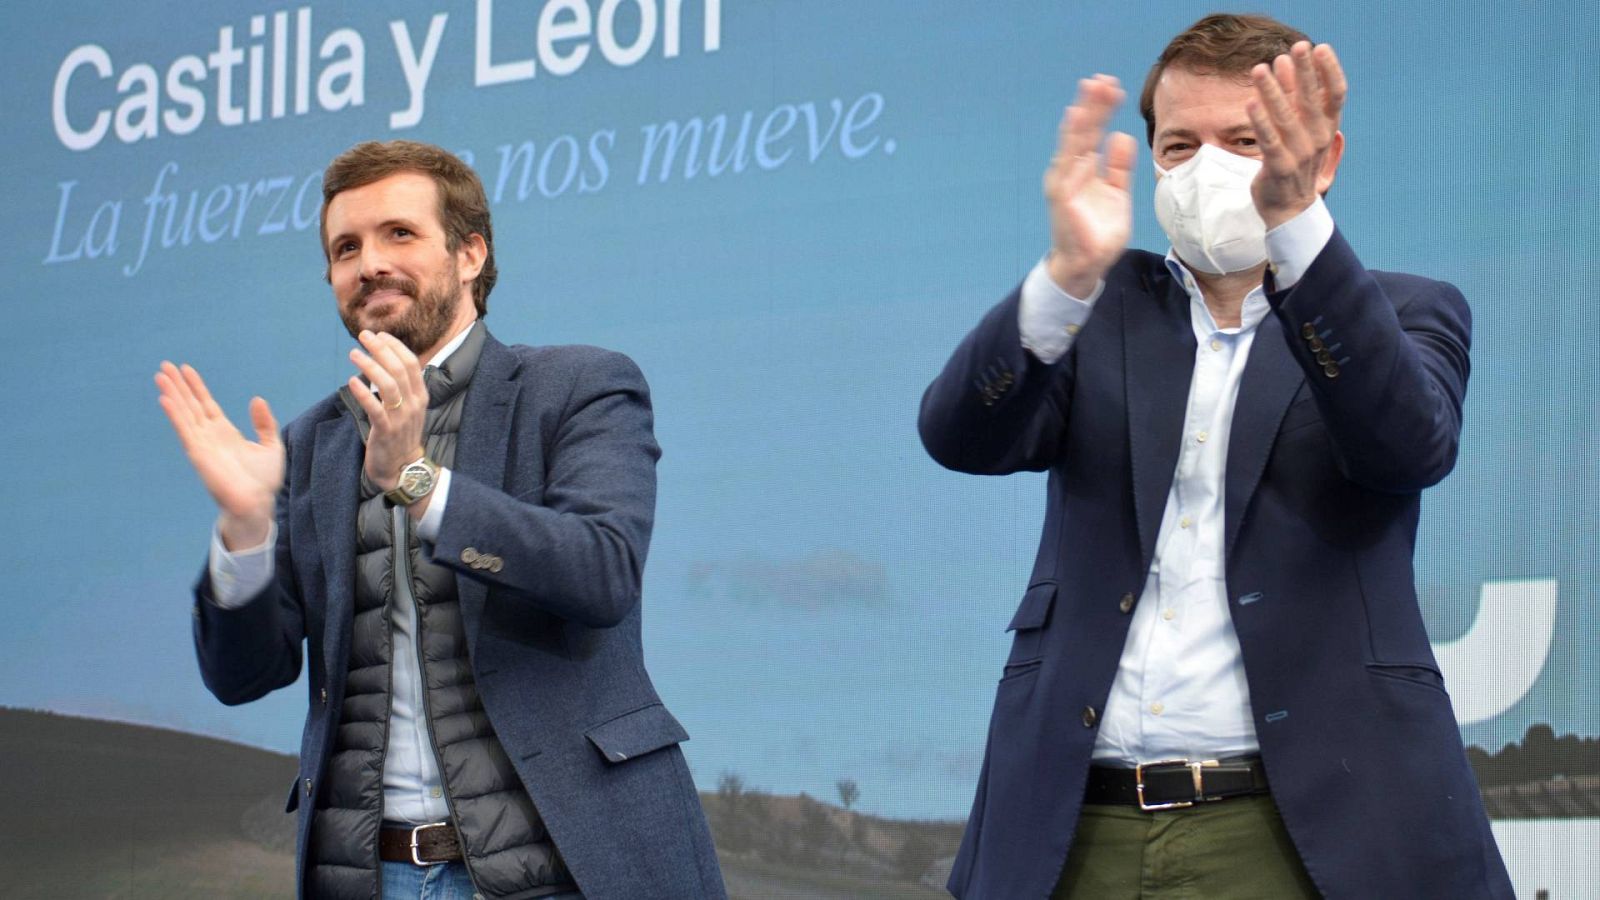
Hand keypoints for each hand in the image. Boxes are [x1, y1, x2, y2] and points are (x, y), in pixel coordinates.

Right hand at [155, 362, 282, 548]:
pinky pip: (184, 430)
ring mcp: (202, 444)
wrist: (257, 504)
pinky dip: (175, 414)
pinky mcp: (198, 454)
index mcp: (225, 432)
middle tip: (164, 365)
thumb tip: (256, 399)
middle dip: (178, 385)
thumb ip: (264, 423)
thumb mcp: (271, 446)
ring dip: (172, 394)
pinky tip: (165, 399)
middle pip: (191, 404)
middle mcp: (210, 436)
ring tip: (160, 375)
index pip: (206, 404)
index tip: (185, 369)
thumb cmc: (263, 480)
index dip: (196, 387)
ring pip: (184, 413)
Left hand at [347, 330, 426, 491]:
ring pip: (388, 385)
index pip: (411, 363)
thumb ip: (401, 386)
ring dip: (370, 366)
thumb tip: (384, 361)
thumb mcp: (408, 407)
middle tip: (363, 336)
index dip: (395, 346)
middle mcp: (414, 404)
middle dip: (380, 349)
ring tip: (354, 354)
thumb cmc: (400, 434)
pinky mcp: (386, 431)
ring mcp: (401, 418)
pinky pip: (375, 409)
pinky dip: (363, 393)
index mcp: (420, 395)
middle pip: (399, 369)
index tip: (379, 335)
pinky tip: (352, 382)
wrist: (402, 467)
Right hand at [1043, 74, 1136, 297]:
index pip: (1093, 132)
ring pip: (1073, 142)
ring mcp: (1064, 183)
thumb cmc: (1100, 233)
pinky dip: (1073, 145)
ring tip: (1090, 91)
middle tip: (1102, 80)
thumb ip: (1118, 167)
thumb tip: (1120, 136)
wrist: (1088, 265)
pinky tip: (1079, 123)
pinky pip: (1067, 166)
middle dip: (1092, 105)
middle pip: (1082, 131)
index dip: (1102, 109)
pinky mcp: (1062, 196)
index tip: (1113, 87)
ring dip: (1082, 116)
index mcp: (1084, 170)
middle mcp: (1070, 172)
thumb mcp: (1117, 194)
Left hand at [1247, 41, 1346, 229]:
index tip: (1321, 48)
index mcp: (1328, 129)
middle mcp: (1318, 140)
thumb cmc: (1295, 163)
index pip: (1336, 95)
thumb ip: (1294, 98)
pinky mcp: (1279, 168)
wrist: (1290, 210)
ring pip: (1285, 117)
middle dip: (1304, 72)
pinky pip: (1268, 141)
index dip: (1330, 71)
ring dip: (1272, 91)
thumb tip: (1286, 63)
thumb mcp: (1301, 129)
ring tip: (1259, 69)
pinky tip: (1250, 103)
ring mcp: (1300, 155)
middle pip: (1312, 100)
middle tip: (1297, 46)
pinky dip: (1260, 122)